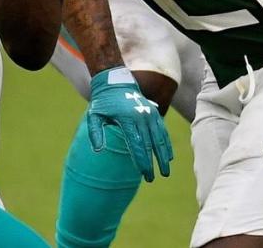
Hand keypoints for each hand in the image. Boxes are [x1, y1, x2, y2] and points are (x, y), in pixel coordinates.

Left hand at [86, 67, 173, 181]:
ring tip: (166, 172)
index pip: (138, 144)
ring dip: (163, 155)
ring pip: (160, 138)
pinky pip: (162, 131)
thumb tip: (99, 150)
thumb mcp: (93, 116)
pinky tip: (169, 157)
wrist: (116, 83)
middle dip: (153, 163)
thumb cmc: (103, 103)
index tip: (146, 175)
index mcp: (128, 119)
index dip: (143, 161)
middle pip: (150, 144)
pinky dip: (166, 144)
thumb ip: (95, 133)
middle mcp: (142, 117)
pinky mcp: (154, 113)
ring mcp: (150, 115)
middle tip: (153, 179)